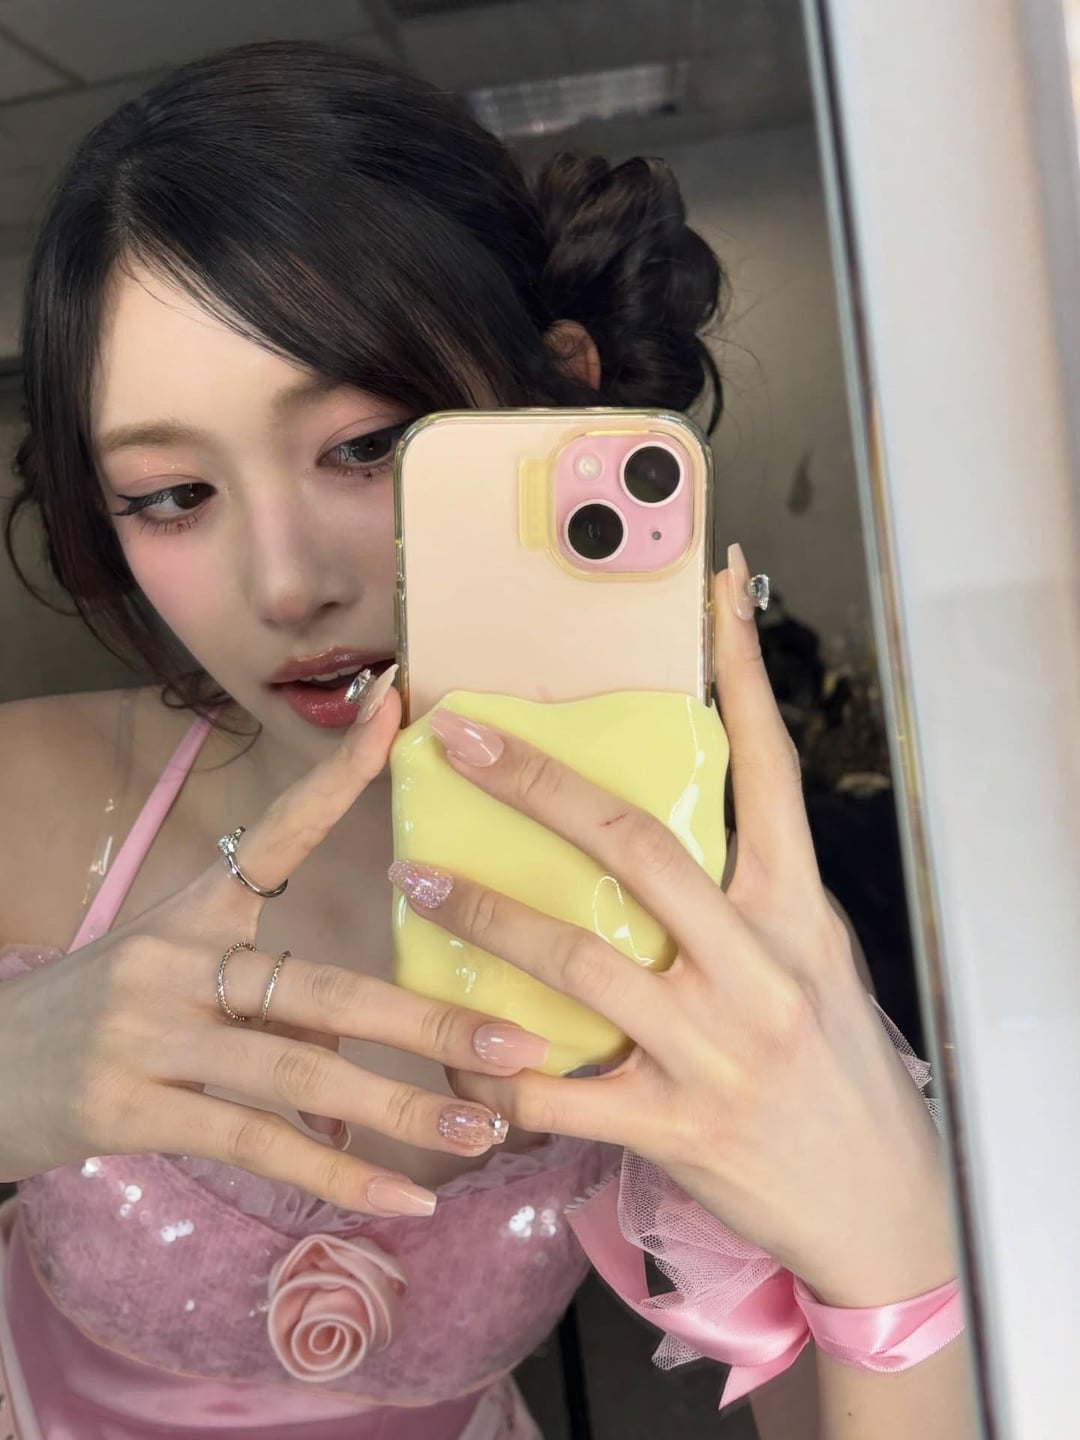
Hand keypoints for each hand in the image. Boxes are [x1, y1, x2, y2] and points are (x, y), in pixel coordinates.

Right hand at [0, 678, 548, 1214]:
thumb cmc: (102, 1019)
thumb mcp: (179, 980)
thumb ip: (274, 1010)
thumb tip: (363, 1076)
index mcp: (193, 909)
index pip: (277, 831)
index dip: (339, 774)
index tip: (398, 713)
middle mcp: (174, 958)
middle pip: (322, 985)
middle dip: (428, 1021)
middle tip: (520, 1047)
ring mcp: (150, 1034)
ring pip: (299, 1071)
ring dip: (400, 1107)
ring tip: (481, 1130)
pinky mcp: (131, 1109)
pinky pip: (254, 1144)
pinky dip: (336, 1176)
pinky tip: (403, 1199)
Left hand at [391, 550, 954, 1301]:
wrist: (877, 1202)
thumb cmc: (837, 1066)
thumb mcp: (814, 960)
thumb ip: (748, 896)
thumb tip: (667, 827)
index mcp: (796, 911)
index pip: (770, 767)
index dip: (741, 671)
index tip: (712, 590)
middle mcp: (757, 966)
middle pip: (635, 844)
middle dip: (537, 783)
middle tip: (459, 739)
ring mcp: (713, 1047)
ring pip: (579, 958)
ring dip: (488, 914)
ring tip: (419, 882)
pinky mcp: (673, 1126)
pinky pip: (559, 1092)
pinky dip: (498, 1067)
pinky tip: (452, 1045)